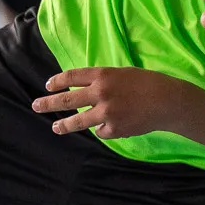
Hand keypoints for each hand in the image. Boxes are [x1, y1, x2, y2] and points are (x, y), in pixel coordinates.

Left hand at [33, 67, 193, 138]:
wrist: (167, 101)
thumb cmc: (148, 83)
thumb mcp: (123, 73)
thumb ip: (103, 80)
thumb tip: (84, 90)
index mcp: (103, 75)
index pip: (72, 77)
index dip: (58, 81)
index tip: (48, 85)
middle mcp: (100, 93)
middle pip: (67, 99)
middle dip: (49, 103)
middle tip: (36, 105)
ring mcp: (106, 112)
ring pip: (78, 121)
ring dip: (64, 124)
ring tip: (55, 127)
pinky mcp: (114, 129)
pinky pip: (101, 130)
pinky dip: (103, 129)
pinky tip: (112, 125)